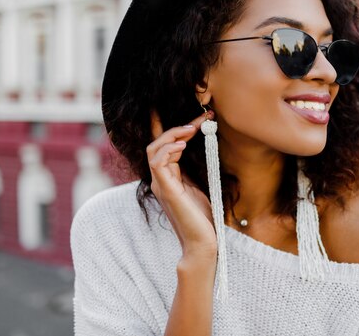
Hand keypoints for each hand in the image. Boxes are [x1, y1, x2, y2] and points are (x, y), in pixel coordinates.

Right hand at [147, 111, 217, 260]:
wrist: (202, 242)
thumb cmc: (203, 218)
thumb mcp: (200, 186)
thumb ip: (194, 169)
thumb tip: (203, 146)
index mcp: (168, 177)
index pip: (162, 147)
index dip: (169, 128)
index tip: (193, 115)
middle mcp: (160, 179)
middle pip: (156, 143)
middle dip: (175, 127)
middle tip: (199, 119)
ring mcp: (161, 184)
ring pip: (154, 149)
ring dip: (172, 135)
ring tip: (191, 129)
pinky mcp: (167, 190)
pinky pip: (158, 163)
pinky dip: (168, 150)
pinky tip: (182, 146)